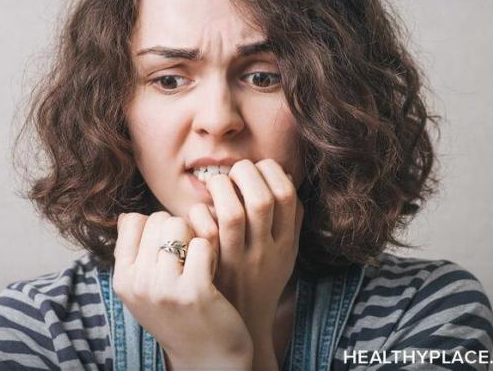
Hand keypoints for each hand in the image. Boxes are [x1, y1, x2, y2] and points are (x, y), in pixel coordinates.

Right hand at [113, 211, 252, 369]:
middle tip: (187, 259)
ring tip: (200, 265)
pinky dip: (212, 253)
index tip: (168, 249)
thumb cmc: (180, 315)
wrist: (208, 357)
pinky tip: (213, 273)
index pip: (133, 220)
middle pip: (159, 219)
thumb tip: (128, 216)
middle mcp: (138, 283)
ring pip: (180, 225)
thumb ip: (134, 253)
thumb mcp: (144, 289)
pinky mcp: (193, 291)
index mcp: (122, 278)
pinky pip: (203, 242)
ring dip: (196, 239)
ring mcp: (164, 288)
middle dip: (179, 231)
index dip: (157, 226)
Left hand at [187, 159, 303, 367]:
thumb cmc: (262, 281)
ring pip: (232, 213)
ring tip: (218, 184)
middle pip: (261, 199)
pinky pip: (205, 230)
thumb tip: (287, 175)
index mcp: (286, 244)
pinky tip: (202, 209)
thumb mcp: (287, 252)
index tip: (259, 169)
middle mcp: (264, 252)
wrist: (242, 324)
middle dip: (246, 172)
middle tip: (236, 171)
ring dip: (222, 187)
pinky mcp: (212, 268)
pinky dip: (201, 211)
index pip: (287, 195)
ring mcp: (237, 261)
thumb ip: (291, 217)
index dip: (272, 171)